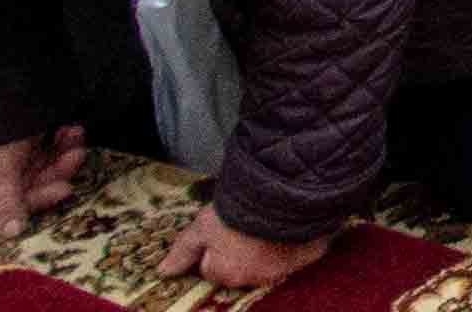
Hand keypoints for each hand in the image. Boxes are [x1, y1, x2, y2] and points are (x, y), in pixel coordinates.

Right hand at [0, 132, 87, 234]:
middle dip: (58, 170)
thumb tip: (12, 235)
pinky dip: (63, 143)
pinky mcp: (29, 154)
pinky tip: (71, 131)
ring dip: (65, 154)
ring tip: (75, 134)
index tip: (64, 188)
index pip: (11, 209)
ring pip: (47, 172)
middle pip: (34, 190)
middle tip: (77, 154)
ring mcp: (13, 171)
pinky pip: (51, 155)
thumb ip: (7, 204)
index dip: (39, 199)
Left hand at [172, 206, 322, 290]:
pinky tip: (291, 226)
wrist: (284, 192)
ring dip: (267, 248)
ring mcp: (284, 269)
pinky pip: (298, 254)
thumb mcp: (202, 226)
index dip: (213, 248)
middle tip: (244, 225)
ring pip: (269, 262)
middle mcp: (256, 278)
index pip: (211, 268)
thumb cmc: (237, 210)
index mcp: (227, 273)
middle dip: (240, 252)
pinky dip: (294, 244)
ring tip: (268, 221)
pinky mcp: (308, 256)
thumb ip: (183, 251)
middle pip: (240, 269)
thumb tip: (163, 273)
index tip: (221, 230)